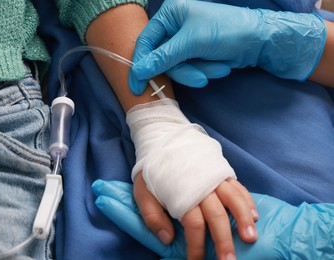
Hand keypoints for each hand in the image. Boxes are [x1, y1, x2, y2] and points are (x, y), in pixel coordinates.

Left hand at [125, 98, 257, 258]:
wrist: (162, 138)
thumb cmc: (152, 170)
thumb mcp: (142, 192)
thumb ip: (152, 216)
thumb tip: (168, 240)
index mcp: (181, 193)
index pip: (193, 225)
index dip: (196, 247)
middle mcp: (201, 186)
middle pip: (216, 216)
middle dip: (223, 241)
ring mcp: (214, 177)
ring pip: (233, 200)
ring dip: (243, 220)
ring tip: (251, 238)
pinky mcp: (222, 171)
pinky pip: (239, 187)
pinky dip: (247, 201)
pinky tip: (255, 215)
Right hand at [129, 0, 325, 94]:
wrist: (260, 41)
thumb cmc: (227, 32)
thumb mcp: (193, 43)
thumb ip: (163, 57)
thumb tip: (138, 71)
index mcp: (170, 14)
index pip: (146, 42)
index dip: (141, 64)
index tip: (137, 86)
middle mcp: (174, 26)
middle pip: (162, 58)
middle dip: (184, 70)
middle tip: (200, 77)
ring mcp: (185, 41)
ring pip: (176, 67)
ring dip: (197, 72)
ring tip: (217, 68)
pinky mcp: (194, 53)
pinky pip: (188, 69)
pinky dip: (203, 71)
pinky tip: (220, 66)